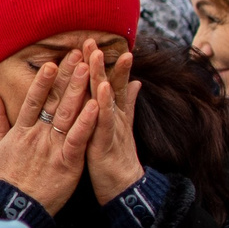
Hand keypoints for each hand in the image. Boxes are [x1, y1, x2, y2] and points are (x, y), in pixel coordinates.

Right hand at [0, 52, 97, 215]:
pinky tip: (96, 105)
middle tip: (79, 53)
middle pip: (54, 100)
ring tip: (89, 69)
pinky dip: (86, 122)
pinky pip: (78, 138)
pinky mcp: (67, 163)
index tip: (53, 61)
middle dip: (67, 76)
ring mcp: (53, 147)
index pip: (34, 99)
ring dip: (78, 90)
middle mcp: (38, 135)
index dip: (43, 80)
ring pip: (67, 114)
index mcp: (22, 130)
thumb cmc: (4, 178)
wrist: (13, 207)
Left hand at [83, 41, 144, 204]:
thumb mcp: (122, 127)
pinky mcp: (107, 143)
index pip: (109, 83)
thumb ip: (128, 103)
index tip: (95, 41)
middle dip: (100, 62)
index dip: (103, 63)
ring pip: (106, 98)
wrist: (124, 188)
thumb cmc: (118, 157)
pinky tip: (102, 88)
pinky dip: (104, 104)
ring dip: (102, 75)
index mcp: (112, 112)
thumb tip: (135, 82)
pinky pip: (105, 121)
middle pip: (107, 84)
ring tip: (97, 54)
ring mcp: (111, 128)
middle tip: (93, 40)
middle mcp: (114, 116)